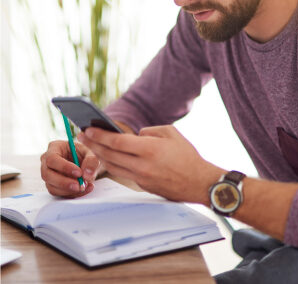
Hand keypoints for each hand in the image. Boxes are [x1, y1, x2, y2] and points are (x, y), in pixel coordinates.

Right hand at [40, 140, 100, 196]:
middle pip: (47, 175)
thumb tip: (86, 175)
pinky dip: (71, 194)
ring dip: (68, 190)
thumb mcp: (90, 152)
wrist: (84, 163)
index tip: (79, 173)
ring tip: (84, 187)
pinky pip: (58, 193)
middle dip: (64, 182)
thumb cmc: (83, 154)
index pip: (52, 158)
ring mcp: (48, 175)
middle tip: (80, 186)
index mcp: (54, 148)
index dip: (64, 167)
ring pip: (51, 186)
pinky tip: (84, 189)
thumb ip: (91, 161)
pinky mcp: (52, 185)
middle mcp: (46, 161)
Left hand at [77, 125, 224, 203]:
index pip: (117, 141)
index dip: (100, 135)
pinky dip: (113, 164)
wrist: (198, 182)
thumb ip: (150, 131)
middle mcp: (142, 165)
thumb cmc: (187, 155)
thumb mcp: (171, 133)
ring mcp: (141, 178)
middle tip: (81, 135)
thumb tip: (136, 135)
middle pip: (110, 154)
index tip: (87, 128)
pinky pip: (123, 173)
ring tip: (90, 145)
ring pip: (112, 166)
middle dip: (93, 144)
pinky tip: (108, 157)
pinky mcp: (142, 186)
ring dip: (99, 155)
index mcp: (149, 149)